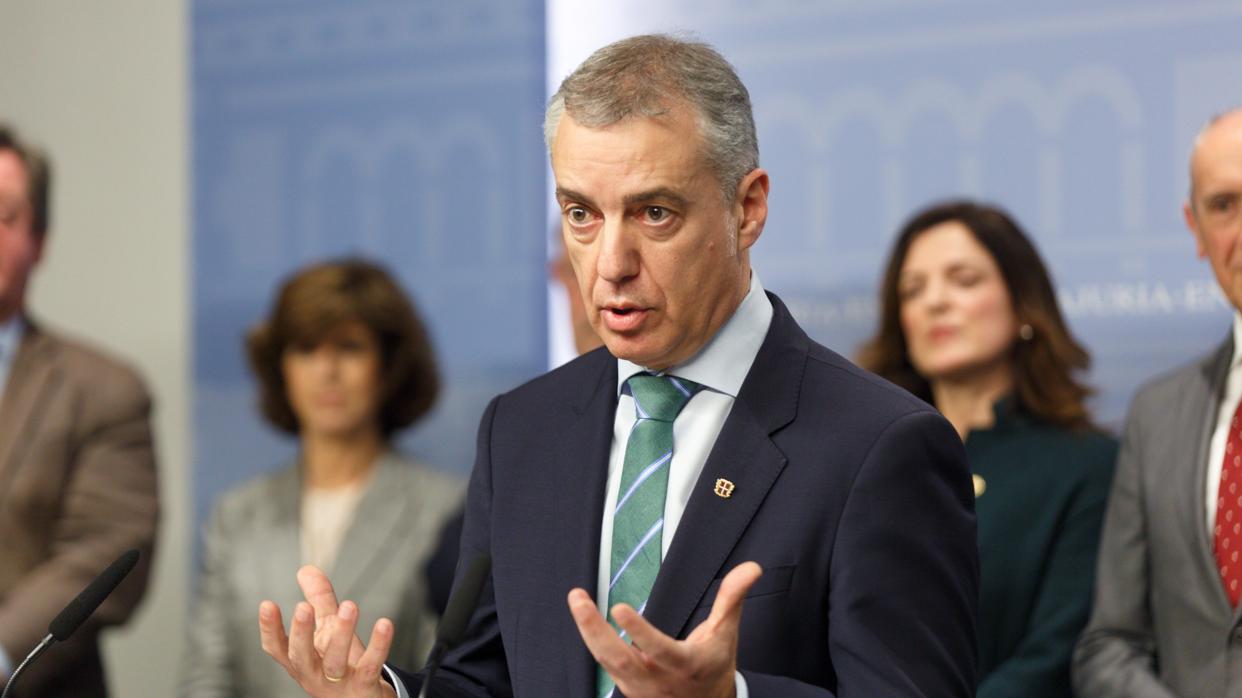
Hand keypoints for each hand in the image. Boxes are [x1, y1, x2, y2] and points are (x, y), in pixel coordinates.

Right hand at [258, 565, 396, 696]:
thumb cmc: (341, 663)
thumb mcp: (327, 630)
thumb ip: (318, 600)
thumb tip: (306, 570)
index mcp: (301, 660)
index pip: (277, 647)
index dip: (270, 628)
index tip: (267, 604)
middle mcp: (314, 675)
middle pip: (302, 656)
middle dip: (301, 632)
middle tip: (302, 607)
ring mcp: (338, 684)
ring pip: (336, 661)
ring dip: (341, 634)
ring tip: (349, 606)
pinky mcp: (363, 687)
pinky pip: (370, 666)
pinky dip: (378, 646)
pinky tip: (384, 624)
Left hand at [568, 561, 761, 697]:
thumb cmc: (714, 666)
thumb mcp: (726, 633)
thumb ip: (732, 598)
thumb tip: (751, 567)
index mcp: (685, 666)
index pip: (658, 649)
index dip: (638, 632)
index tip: (618, 607)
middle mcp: (658, 680)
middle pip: (619, 659)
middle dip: (594, 629)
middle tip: (578, 599)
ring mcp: (639, 687)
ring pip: (606, 661)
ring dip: (588, 631)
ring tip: (577, 599)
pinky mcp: (627, 687)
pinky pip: (605, 664)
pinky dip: (592, 641)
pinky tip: (584, 617)